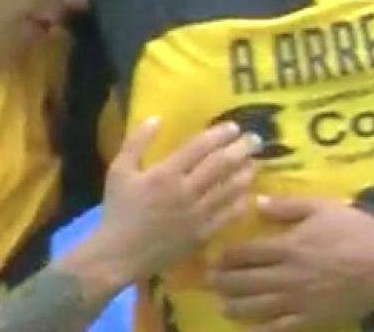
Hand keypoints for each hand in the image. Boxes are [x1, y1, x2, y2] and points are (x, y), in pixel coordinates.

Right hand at [95, 118, 258, 280]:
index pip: (200, 147)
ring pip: (229, 189)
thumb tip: (157, 118)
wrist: (118, 255)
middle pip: (221, 165)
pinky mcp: (202, 235)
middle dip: (241, 149)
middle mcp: (185, 191)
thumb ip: (136, 142)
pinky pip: (227, 216)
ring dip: (245, 174)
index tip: (234, 127)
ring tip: (256, 163)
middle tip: (255, 140)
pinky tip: (247, 195)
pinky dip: (240, 203)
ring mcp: (197, 215)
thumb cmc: (118, 211)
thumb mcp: (118, 170)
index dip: (219, 134)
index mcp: (165, 173)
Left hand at [212, 196, 373, 331]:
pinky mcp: (311, 319)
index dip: (225, 257)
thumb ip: (287, 206)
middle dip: (222, 282)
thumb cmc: (356, 230)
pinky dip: (260, 329)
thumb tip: (255, 202)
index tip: (213, 258)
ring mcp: (298, 300)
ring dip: (234, 306)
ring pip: (255, 307)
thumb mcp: (322, 208)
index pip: (245, 253)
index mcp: (288, 246)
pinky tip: (250, 328)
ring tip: (223, 304)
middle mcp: (287, 275)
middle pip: (244, 282)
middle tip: (210, 282)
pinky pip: (279, 328)